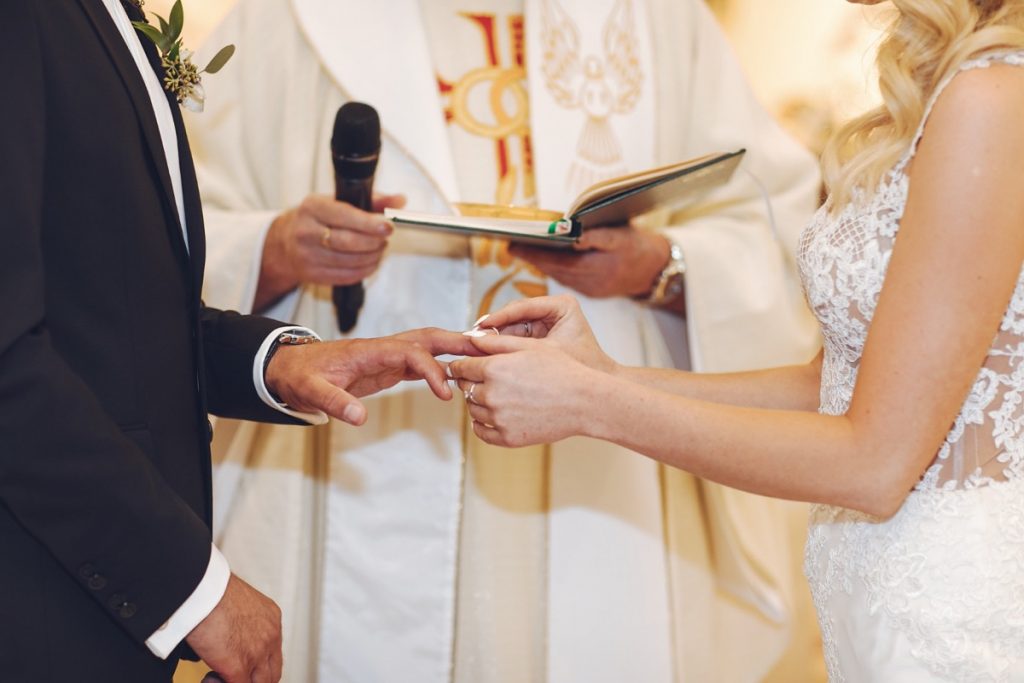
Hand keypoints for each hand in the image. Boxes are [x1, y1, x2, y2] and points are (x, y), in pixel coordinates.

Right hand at [185, 574, 281, 682]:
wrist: (202, 589)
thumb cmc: (210, 590)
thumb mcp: (238, 603)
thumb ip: (242, 622)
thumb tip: (229, 635)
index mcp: (271, 619)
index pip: (274, 653)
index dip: (260, 665)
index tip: (246, 667)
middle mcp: (270, 636)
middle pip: (273, 674)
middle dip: (255, 679)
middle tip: (235, 677)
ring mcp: (257, 653)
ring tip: (219, 677)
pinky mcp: (238, 667)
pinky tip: (209, 678)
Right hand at [254, 193, 404, 310]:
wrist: (285, 242)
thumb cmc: (317, 218)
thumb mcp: (338, 201)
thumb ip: (372, 200)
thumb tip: (400, 201)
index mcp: (312, 207)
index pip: (345, 216)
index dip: (370, 223)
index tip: (388, 226)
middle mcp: (305, 232)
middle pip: (348, 242)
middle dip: (374, 242)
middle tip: (385, 238)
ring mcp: (307, 256)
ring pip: (350, 262)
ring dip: (372, 257)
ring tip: (379, 249)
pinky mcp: (312, 275)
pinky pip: (347, 276)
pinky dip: (365, 270)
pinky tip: (371, 262)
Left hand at [264, 328, 479, 424]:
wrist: (290, 368)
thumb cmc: (301, 376)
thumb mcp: (311, 392)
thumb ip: (334, 402)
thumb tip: (358, 417)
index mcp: (369, 351)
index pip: (411, 352)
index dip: (432, 370)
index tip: (446, 393)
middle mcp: (383, 348)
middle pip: (427, 337)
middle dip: (457, 342)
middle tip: (488, 351)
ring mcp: (387, 355)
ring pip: (428, 346)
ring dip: (454, 349)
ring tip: (483, 358)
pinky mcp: (388, 366)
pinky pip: (421, 360)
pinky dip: (442, 364)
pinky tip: (459, 373)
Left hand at [448, 340, 599, 446]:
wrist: (584, 402)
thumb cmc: (562, 370)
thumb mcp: (530, 347)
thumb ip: (496, 342)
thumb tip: (470, 339)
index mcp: (495, 368)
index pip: (461, 367)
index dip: (461, 365)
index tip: (464, 367)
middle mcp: (492, 394)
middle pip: (465, 388)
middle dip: (471, 382)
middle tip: (485, 379)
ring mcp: (499, 418)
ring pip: (472, 409)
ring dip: (478, 402)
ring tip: (497, 395)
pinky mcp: (508, 438)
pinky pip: (482, 432)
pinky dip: (482, 424)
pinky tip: (493, 415)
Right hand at [468, 294, 616, 373]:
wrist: (600, 393)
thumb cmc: (581, 371)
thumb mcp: (543, 356)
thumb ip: (511, 346)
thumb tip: (476, 339)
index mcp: (561, 305)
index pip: (522, 307)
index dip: (498, 318)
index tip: (479, 326)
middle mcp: (552, 311)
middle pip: (514, 317)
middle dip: (493, 330)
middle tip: (471, 339)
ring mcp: (545, 324)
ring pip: (512, 329)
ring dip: (494, 341)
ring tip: (475, 350)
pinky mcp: (540, 338)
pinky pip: (515, 341)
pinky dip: (502, 350)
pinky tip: (487, 359)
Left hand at [509, 224, 667, 298]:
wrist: (658, 271)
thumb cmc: (639, 248)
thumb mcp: (621, 235)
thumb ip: (596, 236)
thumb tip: (572, 234)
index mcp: (596, 269)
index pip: (556, 261)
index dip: (533, 253)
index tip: (513, 244)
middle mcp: (590, 283)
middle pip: (553, 270)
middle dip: (533, 257)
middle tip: (513, 246)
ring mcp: (590, 289)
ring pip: (558, 276)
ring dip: (542, 263)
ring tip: (524, 249)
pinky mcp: (592, 291)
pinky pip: (568, 279)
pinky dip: (556, 268)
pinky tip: (547, 258)